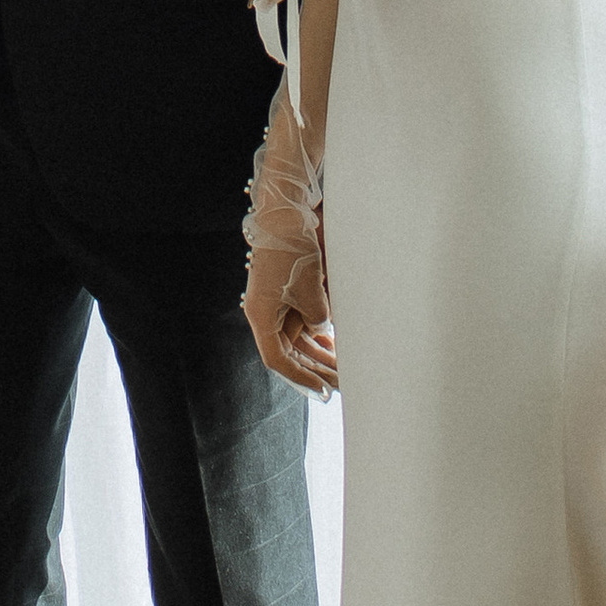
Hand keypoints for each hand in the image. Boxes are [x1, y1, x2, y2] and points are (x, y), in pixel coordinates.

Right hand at [245, 242, 336, 397]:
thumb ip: (317, 318)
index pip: (278, 360)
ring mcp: (276, 305)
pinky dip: (318, 335)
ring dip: (320, 354)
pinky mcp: (286, 295)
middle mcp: (266, 315)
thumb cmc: (292, 251)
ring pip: (298, 340)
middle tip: (341, 383)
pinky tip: (335, 346)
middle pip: (290, 353)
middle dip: (315, 369)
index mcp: (261, 317)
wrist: (286, 216)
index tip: (322, 389)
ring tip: (343, 368)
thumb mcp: (310, 290)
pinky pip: (301, 323)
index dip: (301, 377)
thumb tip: (322, 330)